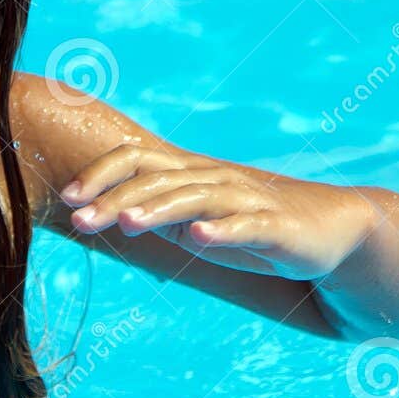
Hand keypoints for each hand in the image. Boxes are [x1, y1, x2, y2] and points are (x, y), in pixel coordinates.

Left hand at [60, 143, 375, 280]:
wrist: (330, 232)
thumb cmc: (253, 228)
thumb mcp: (196, 222)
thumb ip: (156, 215)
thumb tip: (105, 214)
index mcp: (188, 175)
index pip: (136, 160)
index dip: (101, 174)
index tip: (68, 199)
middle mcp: (213, 179)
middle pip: (157, 180)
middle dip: (115, 199)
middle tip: (79, 220)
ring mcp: (245, 200)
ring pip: (195, 198)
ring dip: (159, 210)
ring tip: (128, 225)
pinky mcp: (276, 226)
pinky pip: (246, 225)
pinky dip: (222, 230)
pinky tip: (199, 238)